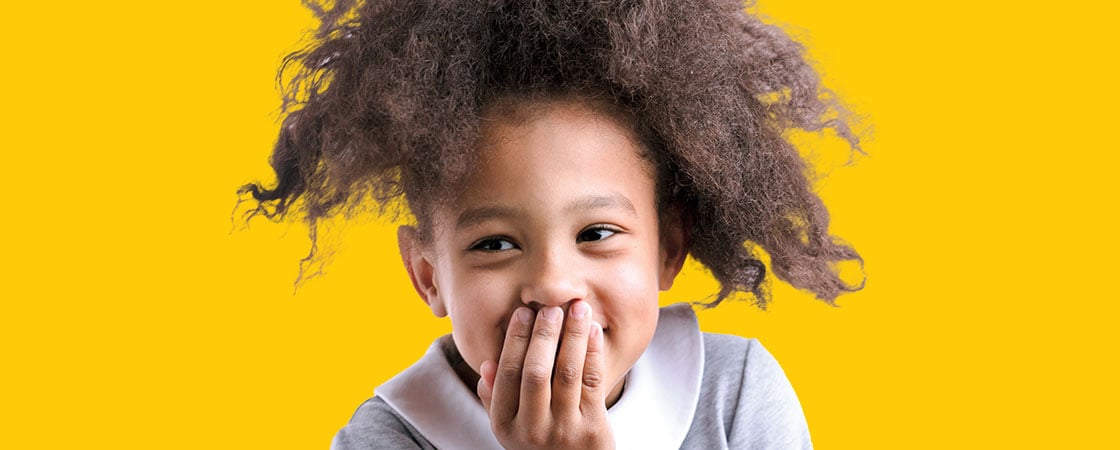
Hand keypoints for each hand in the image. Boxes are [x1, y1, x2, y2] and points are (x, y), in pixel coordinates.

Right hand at [477, 301, 614, 448]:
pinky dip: (593, 352)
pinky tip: (593, 330)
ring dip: (573, 335)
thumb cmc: (539, 441)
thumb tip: (487, 364)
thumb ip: (495, 397)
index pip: (507, 374)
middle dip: (543, 335)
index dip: (515, 340)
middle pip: (535, 372)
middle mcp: (532, 430)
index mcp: (505, 425)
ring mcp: (564, 430)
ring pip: (567, 373)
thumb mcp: (510, 426)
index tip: (524, 311)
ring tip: (578, 307)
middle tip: (550, 308)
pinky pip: (593, 382)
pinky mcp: (593, 429)